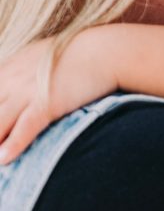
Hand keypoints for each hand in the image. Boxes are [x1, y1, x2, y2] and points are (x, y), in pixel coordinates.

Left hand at [0, 30, 116, 163]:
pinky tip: (4, 159)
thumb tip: (11, 82)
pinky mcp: (48, 103)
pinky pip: (25, 127)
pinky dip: (14, 144)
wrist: (105, 51)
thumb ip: (19, 71)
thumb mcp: (38, 56)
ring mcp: (28, 92)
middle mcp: (11, 81)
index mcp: (7, 70)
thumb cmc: (76, 54)